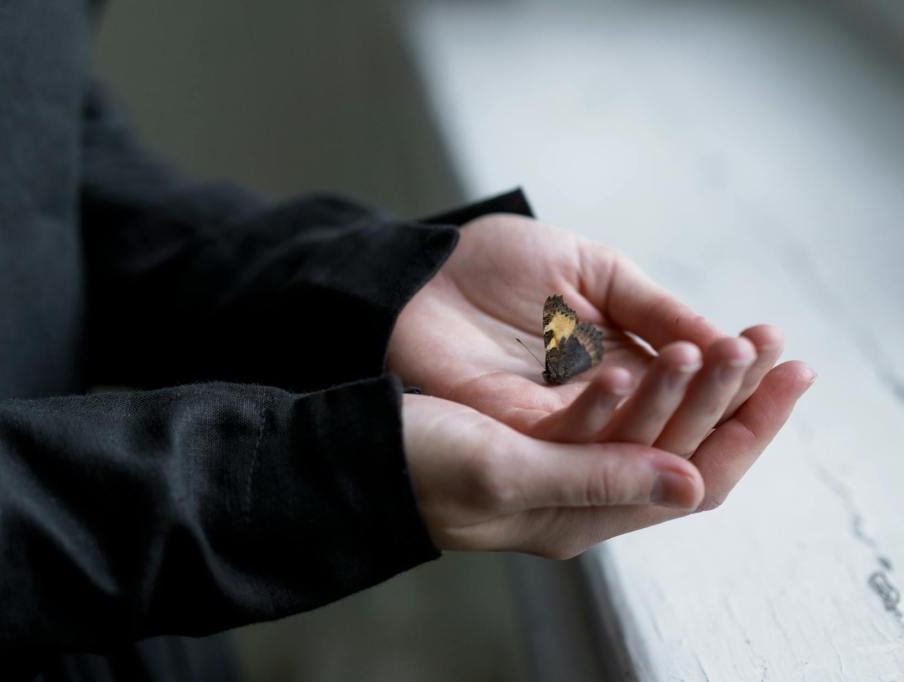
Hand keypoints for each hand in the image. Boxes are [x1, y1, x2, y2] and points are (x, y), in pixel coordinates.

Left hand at [389, 213, 795, 455]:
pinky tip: (634, 374)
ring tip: (716, 358)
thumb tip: (723, 339)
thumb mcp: (591, 270)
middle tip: (764, 357)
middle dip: (726, 390)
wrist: (419, 273)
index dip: (739, 373)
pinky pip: (568, 437)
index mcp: (625, 366)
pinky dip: (604, 410)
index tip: (780, 346)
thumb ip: (651, 305)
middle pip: (678, 424)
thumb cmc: (496, 264)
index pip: (696, 389)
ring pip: (633, 439)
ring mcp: (559, 427)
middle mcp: (601, 406)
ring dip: (678, 401)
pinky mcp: (513, 435)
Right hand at [403, 358, 812, 556]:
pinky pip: (615, 401)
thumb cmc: (414, 464)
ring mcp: (561, 459)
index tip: (787, 377)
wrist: (349, 450)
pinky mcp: (540, 425)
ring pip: (656, 421)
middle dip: (736, 397)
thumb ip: (599, 479)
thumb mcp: (504, 471)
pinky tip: (668, 340)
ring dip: (700, 377)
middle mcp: (581, 493)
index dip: (746, 432)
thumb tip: (692, 485)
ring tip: (740, 333)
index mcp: (579, 516)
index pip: (692, 482)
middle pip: (684, 448)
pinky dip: (652, 368)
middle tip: (777, 343)